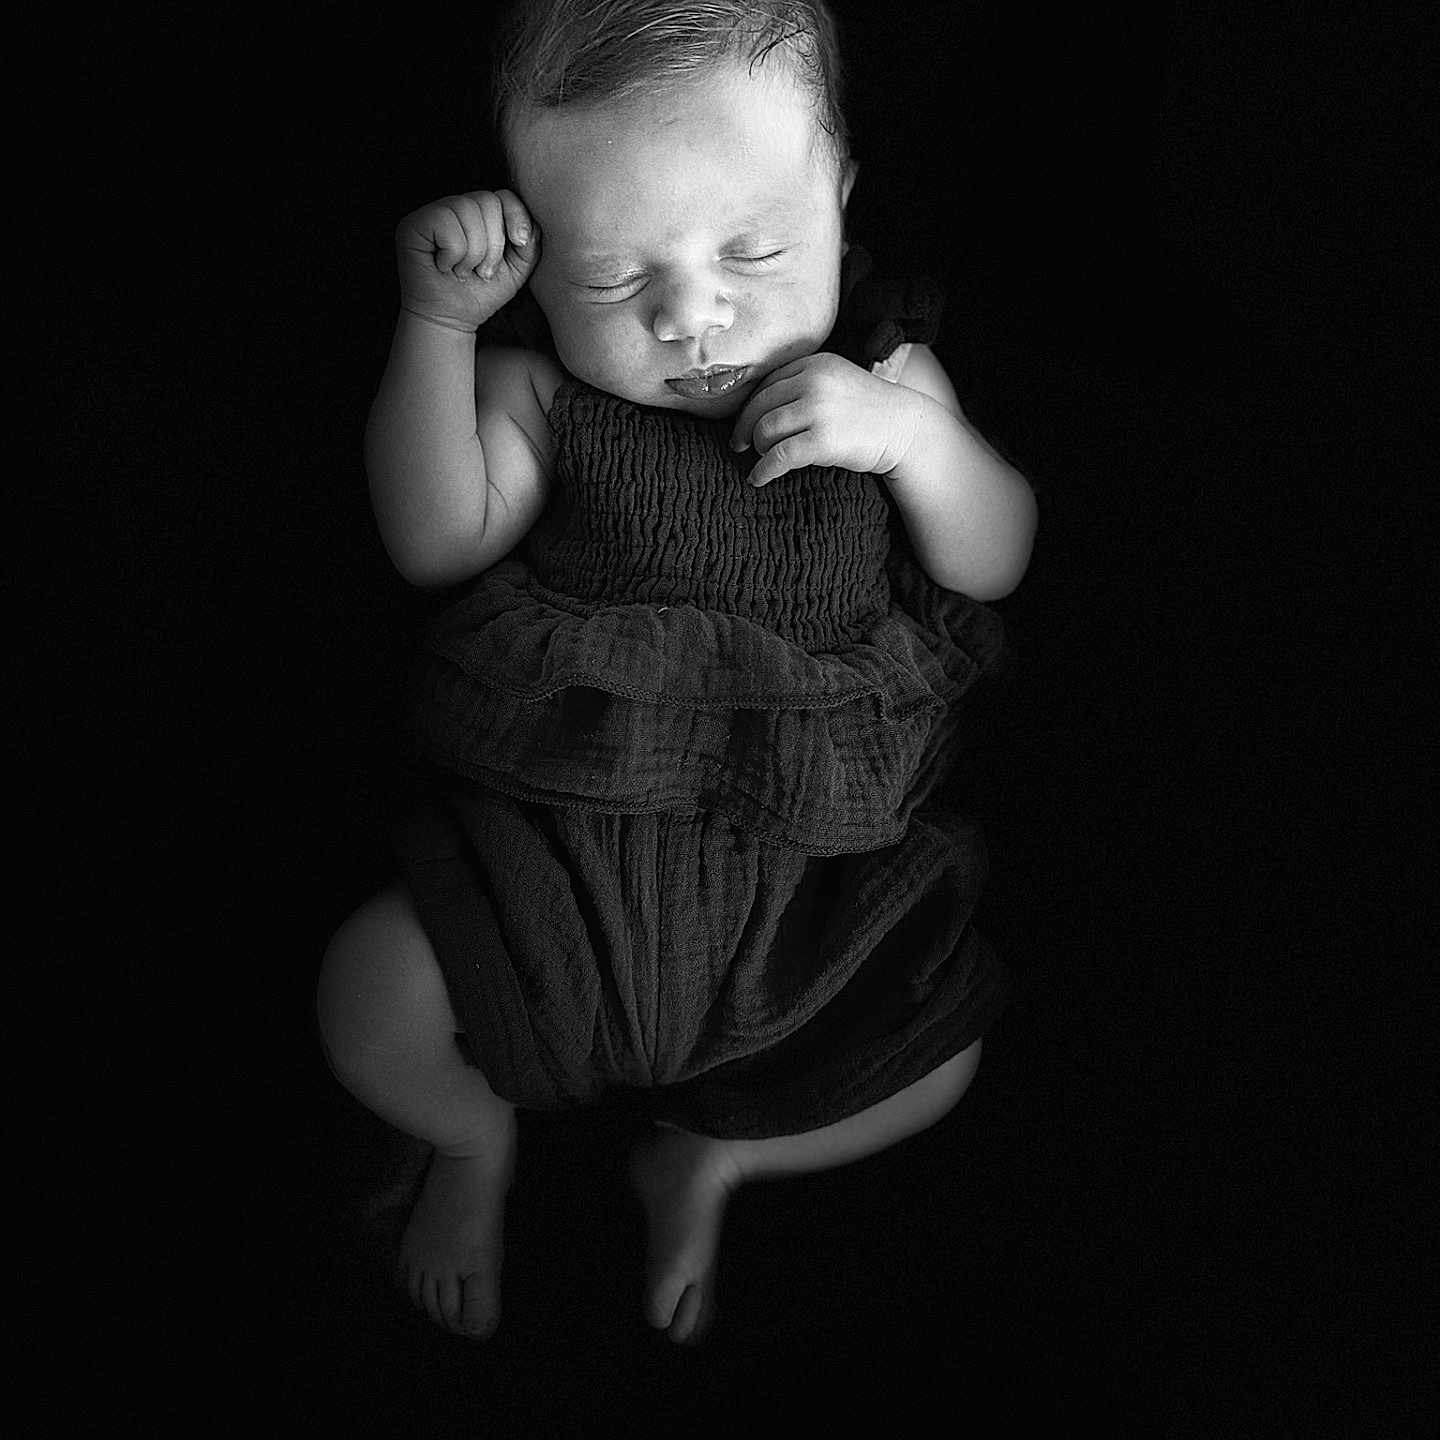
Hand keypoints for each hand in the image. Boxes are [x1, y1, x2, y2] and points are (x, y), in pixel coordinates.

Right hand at [394, 190, 540, 332]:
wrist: (452, 320)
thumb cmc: (482, 294)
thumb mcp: (516, 269)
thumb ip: (529, 243)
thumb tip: (529, 223)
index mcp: (480, 214)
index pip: (503, 195)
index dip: (516, 216)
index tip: (520, 243)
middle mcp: (456, 207)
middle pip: (487, 200)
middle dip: (494, 244)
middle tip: (483, 271)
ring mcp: (433, 213)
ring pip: (466, 210)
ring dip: (473, 252)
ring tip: (464, 271)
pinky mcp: (413, 224)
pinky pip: (445, 222)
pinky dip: (453, 252)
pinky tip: (445, 266)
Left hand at [729, 353, 922, 487]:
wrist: (905, 428)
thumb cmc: (867, 410)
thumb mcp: (836, 381)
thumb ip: (803, 383)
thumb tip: (757, 407)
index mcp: (814, 364)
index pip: (767, 384)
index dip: (750, 407)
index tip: (745, 423)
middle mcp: (813, 382)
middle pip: (760, 406)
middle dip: (745, 429)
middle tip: (740, 445)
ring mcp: (819, 410)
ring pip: (765, 430)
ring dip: (758, 448)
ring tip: (762, 458)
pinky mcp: (823, 441)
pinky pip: (779, 456)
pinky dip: (763, 470)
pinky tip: (758, 478)